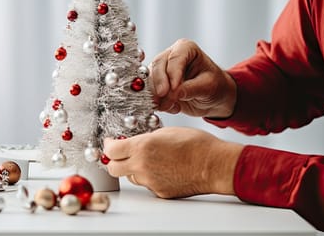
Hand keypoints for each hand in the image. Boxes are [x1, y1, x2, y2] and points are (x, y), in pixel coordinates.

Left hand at [103, 127, 243, 197]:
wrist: (214, 165)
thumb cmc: (196, 145)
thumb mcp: (166, 131)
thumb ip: (146, 138)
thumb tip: (137, 140)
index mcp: (142, 147)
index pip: (111, 150)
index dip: (108, 145)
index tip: (110, 142)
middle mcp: (142, 166)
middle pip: (113, 168)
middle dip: (114, 160)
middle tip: (120, 153)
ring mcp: (150, 181)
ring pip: (131, 176)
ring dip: (133, 168)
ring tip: (149, 159)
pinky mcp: (159, 191)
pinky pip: (147, 184)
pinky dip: (150, 177)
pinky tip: (163, 168)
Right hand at [149, 39, 236, 117]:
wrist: (213, 98)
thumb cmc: (215, 86)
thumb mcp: (208, 87)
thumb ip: (191, 89)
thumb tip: (173, 93)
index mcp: (186, 49)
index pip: (174, 58)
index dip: (172, 73)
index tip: (174, 88)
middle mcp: (171, 56)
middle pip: (157, 66)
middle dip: (160, 83)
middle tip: (164, 97)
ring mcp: (162, 70)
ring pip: (150, 79)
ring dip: (157, 94)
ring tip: (171, 106)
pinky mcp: (157, 84)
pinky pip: (150, 91)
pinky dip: (158, 101)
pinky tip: (171, 107)